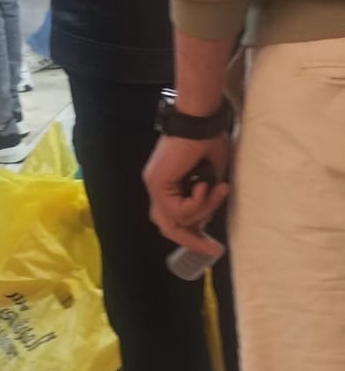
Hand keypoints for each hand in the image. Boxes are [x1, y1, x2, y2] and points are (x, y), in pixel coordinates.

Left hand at [143, 133, 229, 256]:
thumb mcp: (211, 177)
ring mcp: (154, 185)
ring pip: (175, 220)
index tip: (210, 245)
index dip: (189, 233)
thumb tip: (204, 220)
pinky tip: (203, 184)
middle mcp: (156, 186)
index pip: (171, 218)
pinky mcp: (156, 183)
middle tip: (212, 248)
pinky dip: (197, 203)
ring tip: (217, 190)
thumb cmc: (209, 141)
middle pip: (166, 226)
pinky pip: (178, 210)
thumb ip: (205, 199)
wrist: (201, 121)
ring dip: (203, 211)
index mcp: (167, 183)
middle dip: (190, 240)